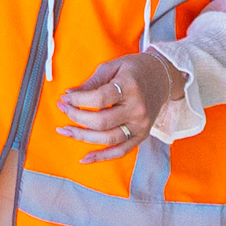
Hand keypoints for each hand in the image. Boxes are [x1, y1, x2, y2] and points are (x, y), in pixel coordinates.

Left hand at [58, 41, 193, 147]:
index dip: (77, 100)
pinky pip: (120, 152)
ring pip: (108, 139)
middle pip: (101, 122)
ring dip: (82, 137)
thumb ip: (91, 82)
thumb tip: (69, 96)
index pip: (99, 99)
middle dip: (76, 117)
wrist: (162, 78)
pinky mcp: (141, 136)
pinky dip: (101, 157)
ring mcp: (141, 125)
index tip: (65, 98)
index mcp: (130, 87)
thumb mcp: (113, 67)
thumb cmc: (135, 70)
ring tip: (65, 130)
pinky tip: (85, 158)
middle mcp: (137, 109)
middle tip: (63, 109)